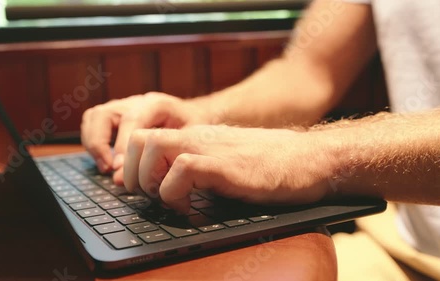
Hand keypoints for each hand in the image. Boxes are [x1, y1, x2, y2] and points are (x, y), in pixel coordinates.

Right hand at [81, 92, 211, 182]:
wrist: (199, 117)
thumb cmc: (195, 131)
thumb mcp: (188, 143)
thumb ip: (159, 159)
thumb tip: (120, 179)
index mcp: (157, 104)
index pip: (131, 120)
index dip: (121, 145)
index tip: (118, 168)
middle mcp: (137, 102)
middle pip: (104, 114)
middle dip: (100, 143)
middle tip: (109, 168)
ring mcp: (125, 107)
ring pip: (95, 116)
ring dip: (93, 142)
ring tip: (105, 166)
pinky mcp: (118, 116)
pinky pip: (94, 122)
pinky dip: (94, 141)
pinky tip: (106, 161)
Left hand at [123, 125, 334, 213]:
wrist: (307, 160)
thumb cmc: (268, 168)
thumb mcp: (222, 164)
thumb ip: (195, 170)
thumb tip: (168, 188)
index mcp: (193, 137)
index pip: (142, 138)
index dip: (132, 166)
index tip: (143, 191)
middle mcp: (195, 137)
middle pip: (138, 140)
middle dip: (134, 174)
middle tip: (152, 197)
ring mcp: (209, 148)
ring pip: (152, 149)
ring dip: (152, 182)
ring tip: (172, 202)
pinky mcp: (223, 165)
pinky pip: (182, 170)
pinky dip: (175, 194)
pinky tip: (190, 209)